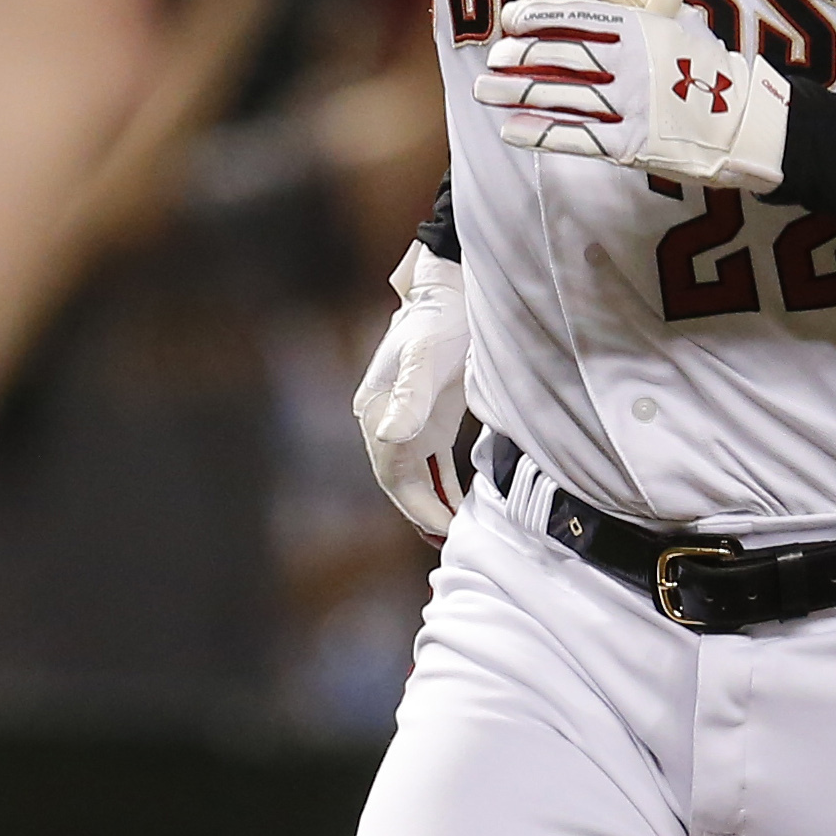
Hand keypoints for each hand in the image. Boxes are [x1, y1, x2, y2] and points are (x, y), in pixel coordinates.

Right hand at [352, 243, 470, 538]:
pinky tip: (459, 509)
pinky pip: (432, 467)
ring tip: (456, 536)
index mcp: (376, 411)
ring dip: (431, 507)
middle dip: (423, 514)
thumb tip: (389, 436)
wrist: (452, 294)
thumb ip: (409, 397)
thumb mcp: (426, 359)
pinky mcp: (431, 420)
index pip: (391, 472)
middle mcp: (385, 421)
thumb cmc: (438, 322)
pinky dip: (442, 490)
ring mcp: (408, 422)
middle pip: (399, 481)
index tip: (444, 527)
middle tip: (455, 541)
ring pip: (414, 479)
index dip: (416, 504)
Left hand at [478, 0, 788, 192]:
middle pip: (561, 57)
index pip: (575, 17)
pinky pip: (576, 137)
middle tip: (492, 59)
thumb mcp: (671, 20)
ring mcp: (632, 106)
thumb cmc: (704, 67)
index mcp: (641, 29)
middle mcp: (632, 65)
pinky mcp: (632, 145)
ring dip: (517, 93)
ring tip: (485, 90)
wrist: (746, 123)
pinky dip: (540, 132)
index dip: (536, 18)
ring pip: (561, 96)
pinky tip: (511, 128)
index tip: (508, 21)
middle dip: (520, 58)